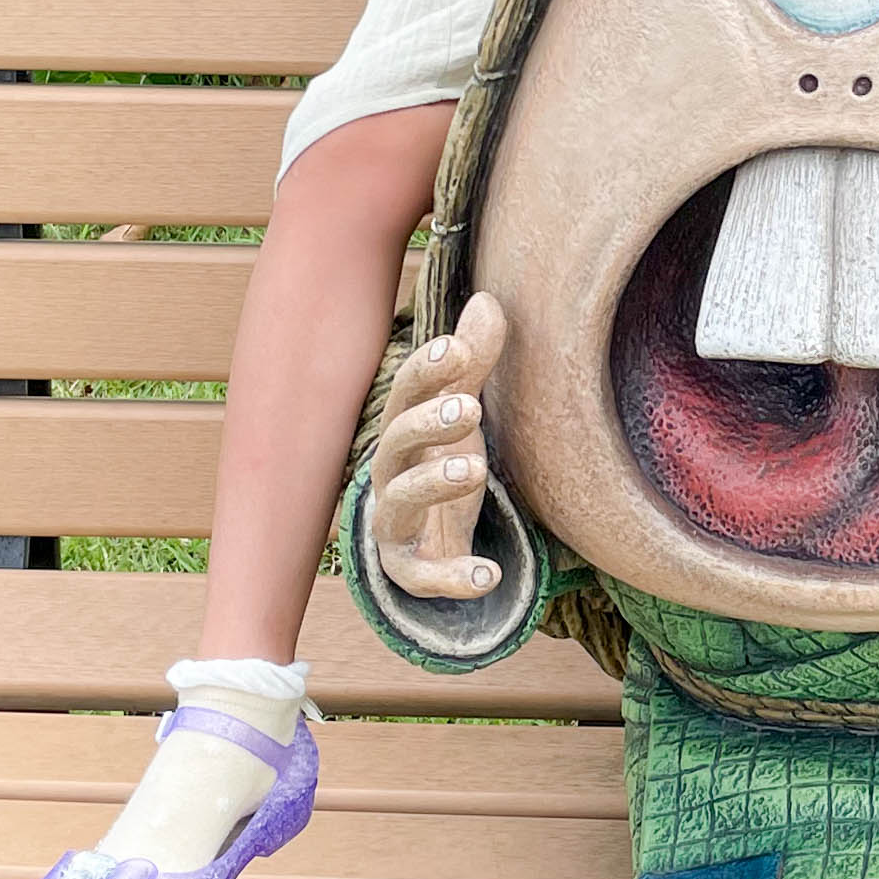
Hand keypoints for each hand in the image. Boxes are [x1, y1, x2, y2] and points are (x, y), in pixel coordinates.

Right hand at [367, 291, 507, 599]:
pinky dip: (452, 578)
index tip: (456, 349)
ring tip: (474, 469)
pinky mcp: (408, 569)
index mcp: (402, 430)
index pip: (405, 393)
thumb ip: (473, 365)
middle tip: (470, 407)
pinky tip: (489, 576)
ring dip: (433, 484)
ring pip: (400, 502)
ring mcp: (393, 523)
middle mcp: (389, 473)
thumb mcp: (459, 412)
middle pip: (394, 442)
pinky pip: (422, 577)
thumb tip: (487, 300)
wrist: (419, 542)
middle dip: (428, 423)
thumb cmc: (437, 462)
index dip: (427, 371)